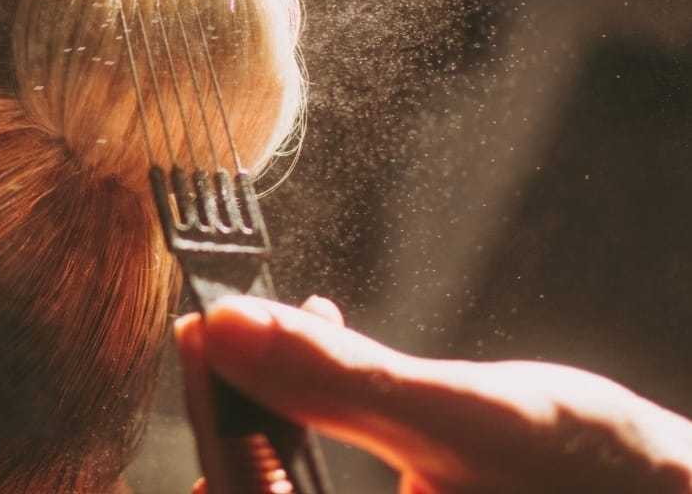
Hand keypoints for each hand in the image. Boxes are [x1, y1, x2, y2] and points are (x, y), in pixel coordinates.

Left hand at [175, 296, 691, 493]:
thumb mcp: (466, 421)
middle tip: (235, 321)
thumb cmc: (599, 479)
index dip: (211, 412)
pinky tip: (330, 348)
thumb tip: (229, 323)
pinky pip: (322, 476)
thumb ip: (339, 381)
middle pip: (256, 486)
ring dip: (278, 397)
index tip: (200, 328)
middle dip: (241, 399)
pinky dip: (317, 411)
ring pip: (288, 477)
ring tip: (290, 322)